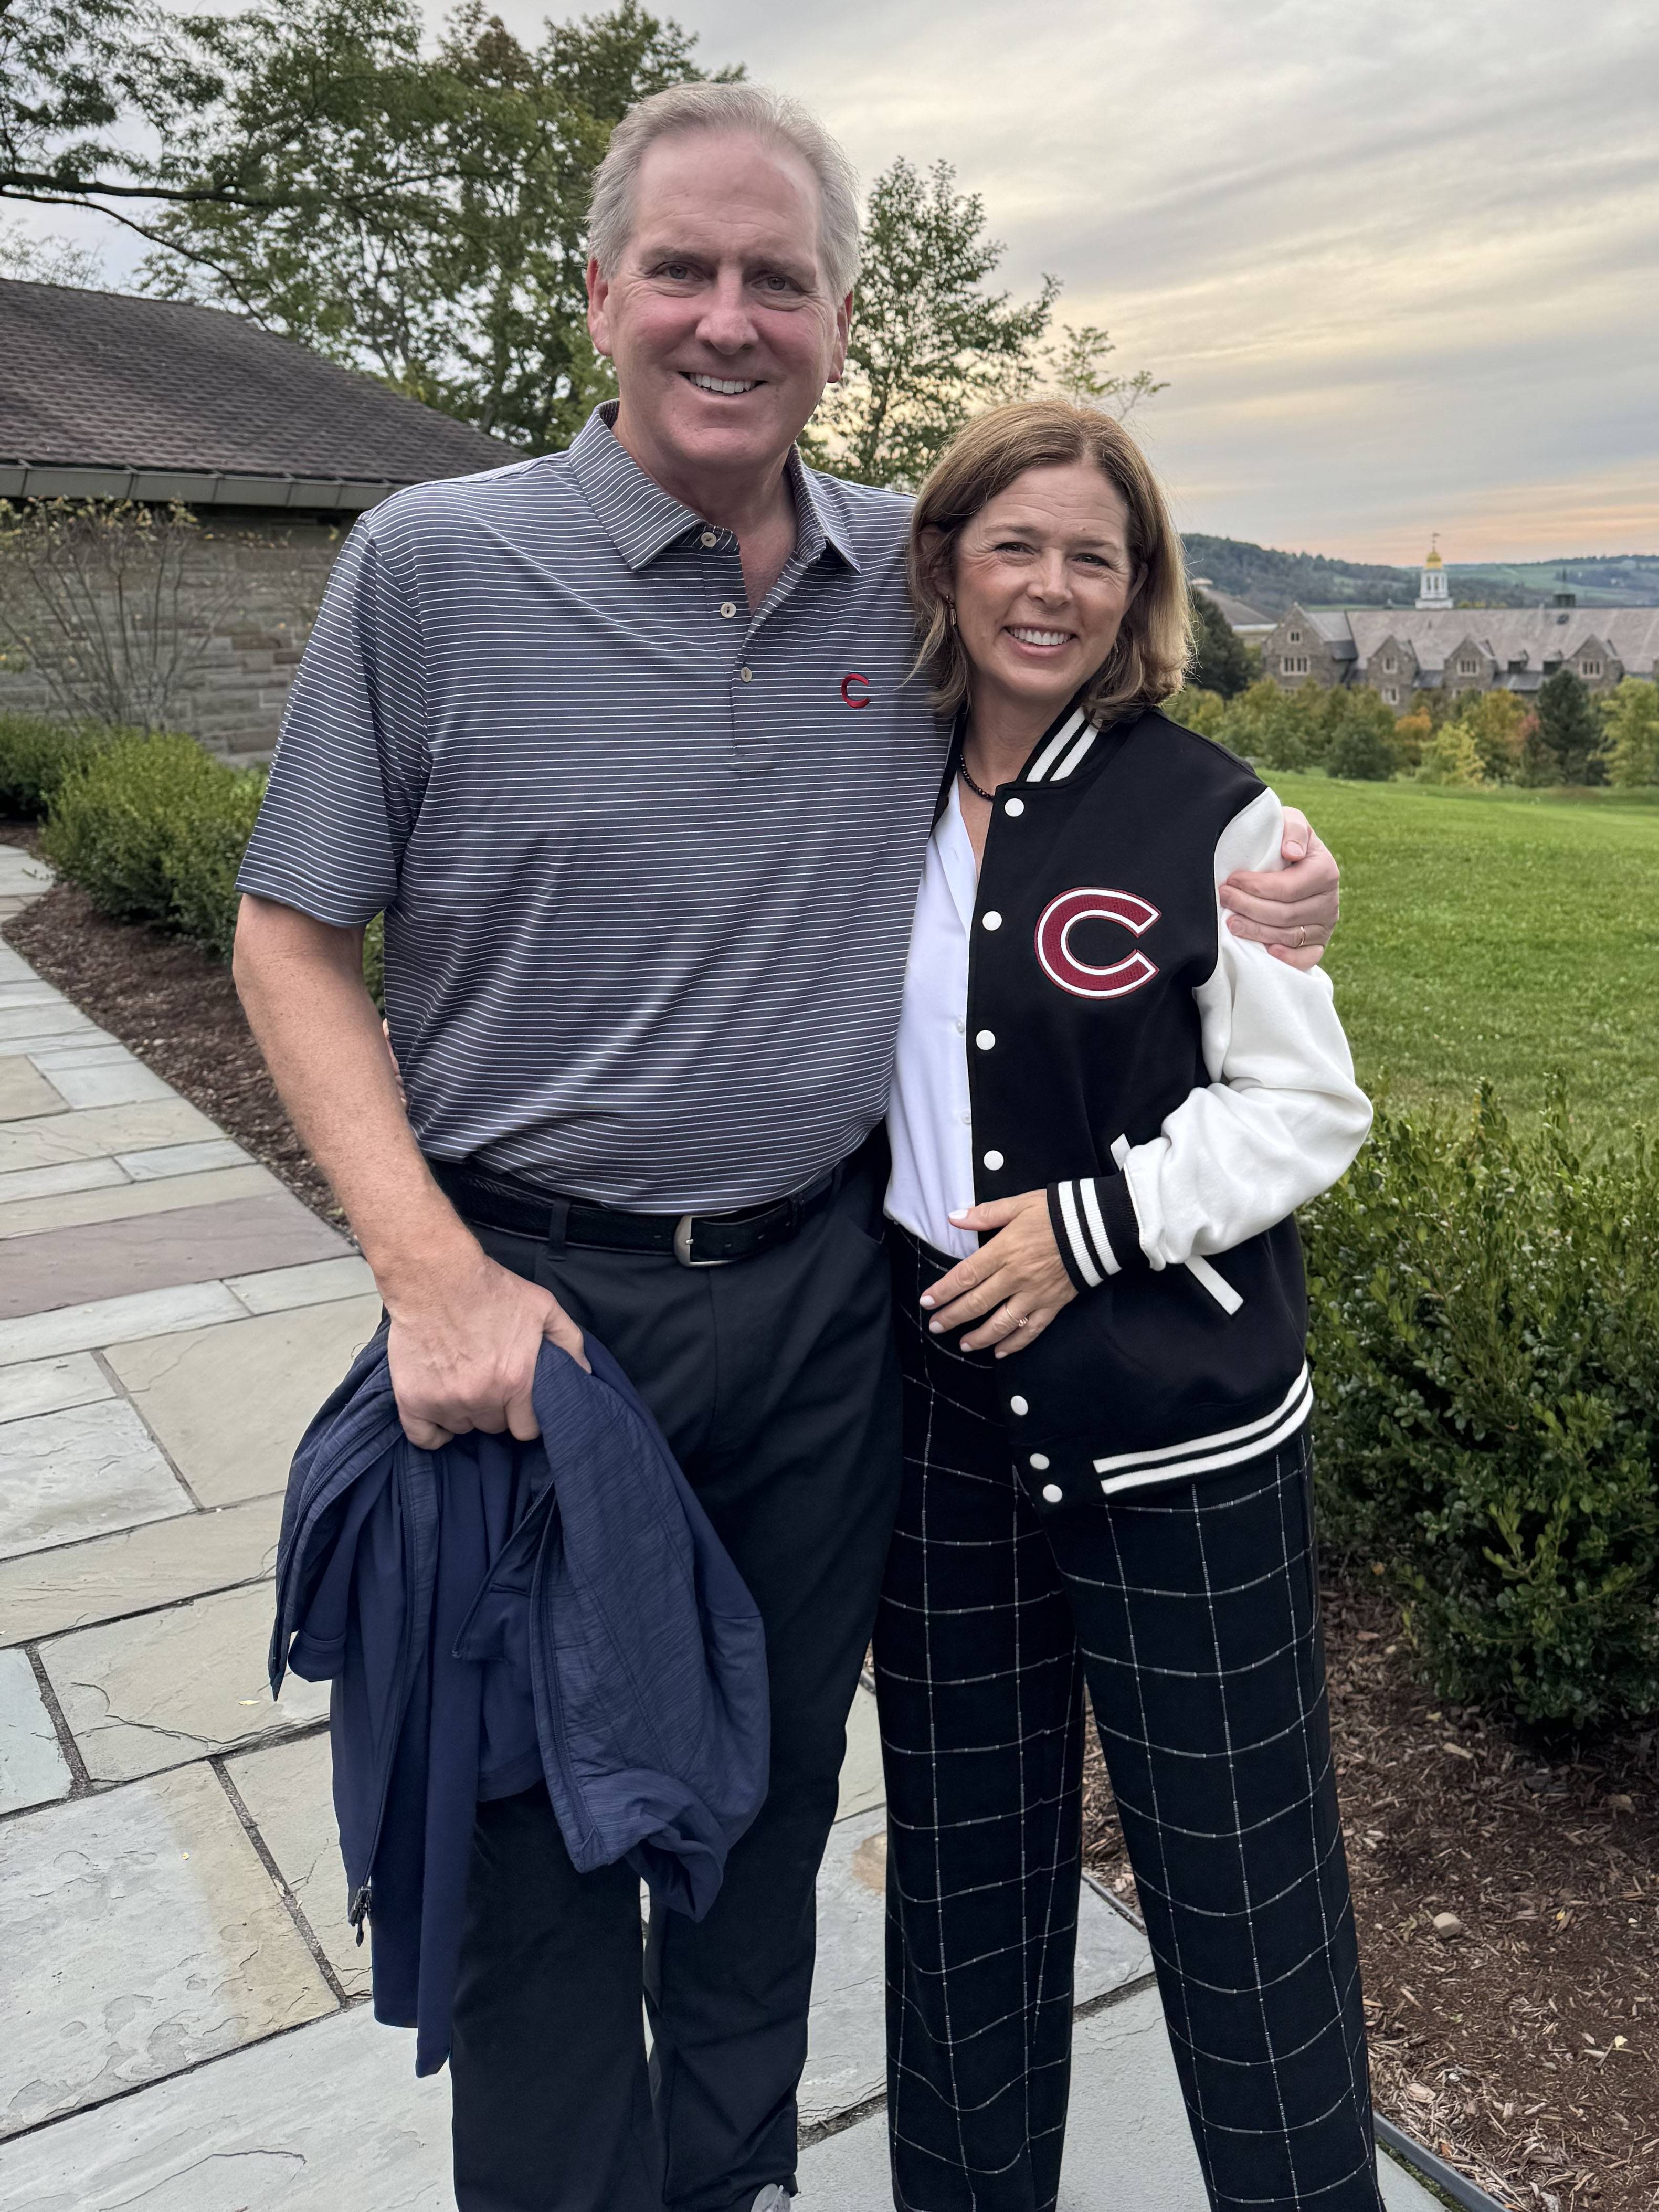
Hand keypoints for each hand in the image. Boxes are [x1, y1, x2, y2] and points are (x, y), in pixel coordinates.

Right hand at [383, 1237, 587, 1448]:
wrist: (436, 1276)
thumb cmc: (491, 1289)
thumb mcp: (543, 1306)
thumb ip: (569, 1341)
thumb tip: (585, 1373)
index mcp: (516, 1381)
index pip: (527, 1429)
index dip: (526, 1417)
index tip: (521, 1404)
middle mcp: (482, 1398)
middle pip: (494, 1426)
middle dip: (496, 1409)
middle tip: (490, 1383)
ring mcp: (445, 1402)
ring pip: (462, 1427)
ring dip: (466, 1412)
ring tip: (464, 1384)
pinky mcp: (412, 1399)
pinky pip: (424, 1437)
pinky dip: (434, 1430)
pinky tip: (441, 1414)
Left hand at [919, 1190, 1076, 1356]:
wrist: (1098, 1226)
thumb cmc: (1056, 1212)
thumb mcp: (1019, 1204)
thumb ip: (985, 1214)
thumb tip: (954, 1218)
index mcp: (1004, 1251)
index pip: (965, 1276)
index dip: (944, 1291)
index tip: (926, 1302)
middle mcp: (1016, 1277)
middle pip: (977, 1303)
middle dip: (953, 1317)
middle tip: (936, 1326)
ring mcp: (1035, 1294)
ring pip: (1002, 1323)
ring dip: (979, 1337)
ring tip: (963, 1345)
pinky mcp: (1053, 1304)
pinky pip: (1032, 1330)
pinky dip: (1015, 1343)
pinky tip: (1000, 1351)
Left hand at [1218, 807, 1338, 970]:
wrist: (1290, 859)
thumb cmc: (1284, 840)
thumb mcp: (1291, 822)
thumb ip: (1293, 829)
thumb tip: (1291, 853)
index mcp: (1325, 871)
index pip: (1288, 888)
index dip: (1256, 887)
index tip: (1232, 881)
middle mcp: (1329, 901)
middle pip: (1285, 914)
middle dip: (1249, 908)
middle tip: (1224, 899)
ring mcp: (1325, 925)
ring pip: (1289, 937)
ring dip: (1256, 931)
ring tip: (1231, 923)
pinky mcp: (1318, 943)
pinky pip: (1306, 958)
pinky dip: (1287, 958)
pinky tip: (1266, 951)